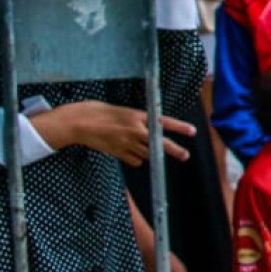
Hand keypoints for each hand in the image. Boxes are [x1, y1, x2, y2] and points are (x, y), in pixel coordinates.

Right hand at [35, 101, 194, 166]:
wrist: (78, 122)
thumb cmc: (99, 112)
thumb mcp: (123, 111)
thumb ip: (138, 121)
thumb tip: (151, 128)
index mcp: (137, 116)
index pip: (163, 122)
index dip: (179, 127)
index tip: (192, 131)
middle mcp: (134, 130)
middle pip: (158, 143)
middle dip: (173, 150)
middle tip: (185, 155)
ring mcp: (126, 143)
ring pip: (147, 153)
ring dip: (151, 153)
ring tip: (153, 151)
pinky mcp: (117, 152)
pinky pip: (134, 160)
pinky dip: (135, 158)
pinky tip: (131, 153)